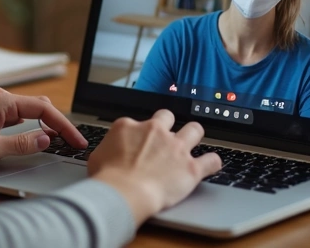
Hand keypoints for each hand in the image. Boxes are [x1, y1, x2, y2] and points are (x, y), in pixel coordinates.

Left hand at [0, 88, 86, 171]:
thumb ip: (21, 144)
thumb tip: (47, 140)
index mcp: (3, 102)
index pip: (44, 110)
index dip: (65, 127)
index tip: (78, 141)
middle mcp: (1, 100)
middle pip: (41, 107)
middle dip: (60, 124)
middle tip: (75, 143)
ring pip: (31, 113)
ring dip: (48, 126)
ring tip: (64, 142)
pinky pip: (20, 119)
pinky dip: (34, 128)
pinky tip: (40, 138)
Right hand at [87, 109, 221, 225]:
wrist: (125, 193)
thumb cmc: (108, 178)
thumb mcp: (96, 157)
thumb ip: (107, 149)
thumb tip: (109, 154)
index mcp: (129, 126)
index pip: (137, 122)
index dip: (138, 134)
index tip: (139, 144)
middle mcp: (155, 131)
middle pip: (167, 117)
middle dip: (168, 125)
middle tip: (165, 138)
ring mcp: (175, 147)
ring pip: (194, 129)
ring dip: (193, 135)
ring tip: (192, 142)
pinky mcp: (191, 167)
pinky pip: (212, 160)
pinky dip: (213, 163)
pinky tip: (210, 165)